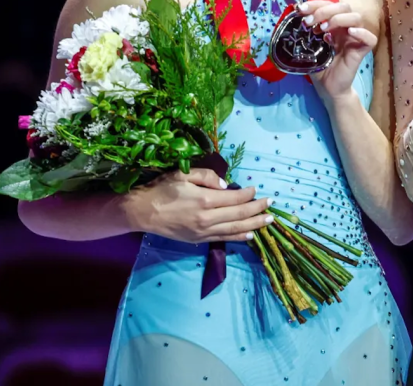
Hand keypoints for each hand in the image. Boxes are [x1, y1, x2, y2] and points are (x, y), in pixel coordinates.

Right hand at [125, 168, 272, 242]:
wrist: (141, 212)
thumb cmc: (162, 189)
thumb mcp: (184, 174)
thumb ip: (208, 176)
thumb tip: (228, 186)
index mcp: (205, 199)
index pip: (236, 198)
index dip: (249, 194)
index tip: (256, 189)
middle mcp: (207, 218)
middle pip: (240, 214)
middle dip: (258, 209)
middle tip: (271, 205)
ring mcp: (203, 232)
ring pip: (235, 229)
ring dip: (254, 225)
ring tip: (268, 221)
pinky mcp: (198, 240)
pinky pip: (223, 239)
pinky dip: (239, 237)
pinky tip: (250, 235)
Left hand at [298, 0, 375, 100]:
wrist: (328, 88)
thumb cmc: (319, 67)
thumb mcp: (308, 46)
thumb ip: (305, 33)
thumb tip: (294, 18)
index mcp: (333, 24)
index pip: (329, 4)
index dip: (315, 3)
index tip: (300, 9)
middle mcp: (345, 28)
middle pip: (344, 7)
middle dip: (324, 10)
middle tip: (309, 22)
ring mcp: (355, 39)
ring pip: (356, 18)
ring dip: (338, 19)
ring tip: (323, 29)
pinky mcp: (361, 51)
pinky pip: (370, 39)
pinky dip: (361, 33)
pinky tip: (349, 34)